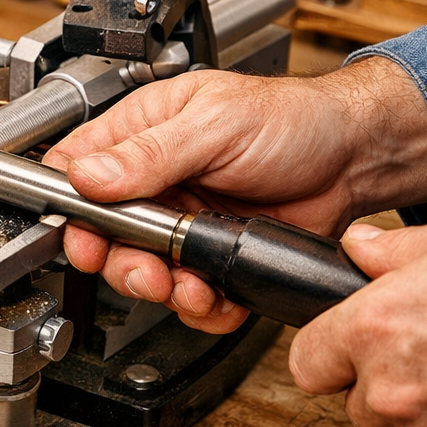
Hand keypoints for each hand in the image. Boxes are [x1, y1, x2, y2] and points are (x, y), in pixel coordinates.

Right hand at [43, 57, 426, 331]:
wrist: (355, 159)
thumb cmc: (294, 120)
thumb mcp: (216, 123)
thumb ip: (150, 152)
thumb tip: (88, 174)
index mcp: (142, 133)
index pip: (77, 171)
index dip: (71, 209)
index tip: (83, 236)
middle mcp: (155, 180)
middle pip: (104, 235)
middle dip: (122, 263)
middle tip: (146, 271)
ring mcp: (181, 221)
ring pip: (143, 271)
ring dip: (162, 288)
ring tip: (188, 285)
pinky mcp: (212, 255)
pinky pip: (189, 295)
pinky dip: (201, 306)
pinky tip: (215, 294)